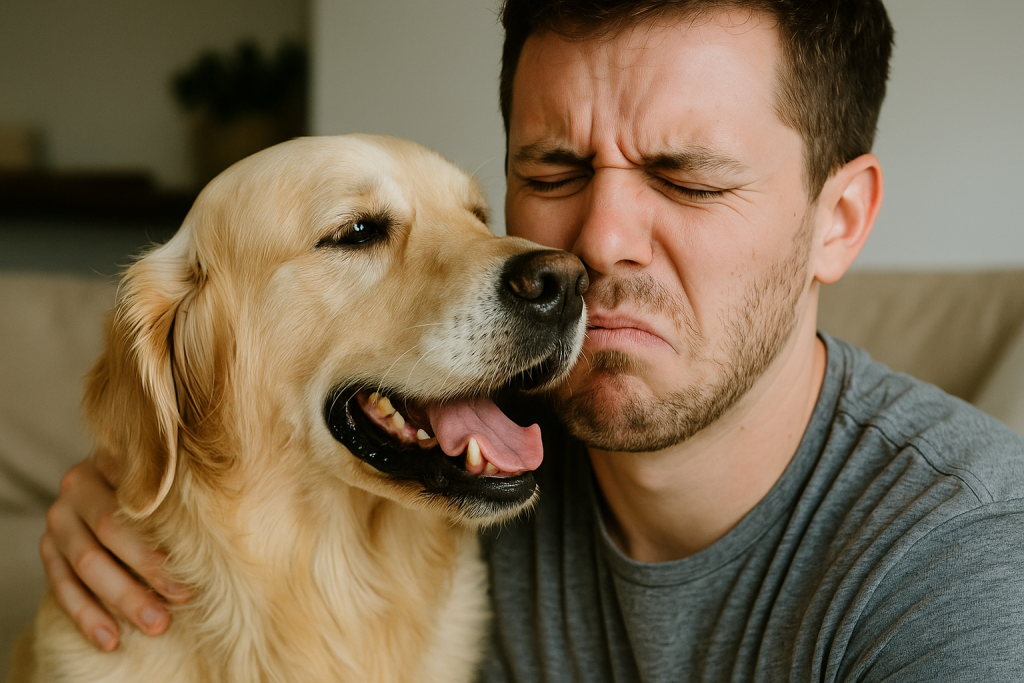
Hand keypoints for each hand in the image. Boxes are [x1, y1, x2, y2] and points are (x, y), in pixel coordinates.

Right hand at [40, 457, 190, 650]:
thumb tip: (236, 507)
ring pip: (86, 564)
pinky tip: (110, 640)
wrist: (118, 492)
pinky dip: (86, 616)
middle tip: (183, 597)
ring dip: (121, 599)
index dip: (165, 527)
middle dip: (148, 569)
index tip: (196, 560)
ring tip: (156, 624)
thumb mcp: (173, 478)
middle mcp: (77, 485)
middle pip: (109, 531)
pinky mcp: (48, 550)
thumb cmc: (165, 488)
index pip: (136, 495)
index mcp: (110, 459)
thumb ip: (184, 486)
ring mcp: (59, 519)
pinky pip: (62, 588)